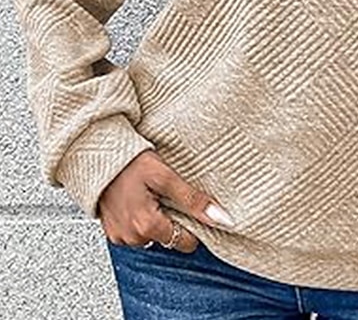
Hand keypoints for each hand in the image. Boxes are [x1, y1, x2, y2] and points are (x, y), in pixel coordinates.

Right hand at [98, 150, 234, 251]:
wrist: (97, 154)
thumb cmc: (130, 161)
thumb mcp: (166, 177)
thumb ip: (193, 200)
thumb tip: (221, 219)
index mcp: (146, 226)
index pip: (185, 242)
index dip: (192, 223)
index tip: (187, 203)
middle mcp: (131, 237)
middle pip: (168, 239)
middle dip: (172, 219)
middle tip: (166, 194)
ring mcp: (119, 236)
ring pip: (152, 236)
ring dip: (156, 219)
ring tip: (151, 195)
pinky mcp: (111, 231)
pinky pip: (135, 232)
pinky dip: (141, 219)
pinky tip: (139, 199)